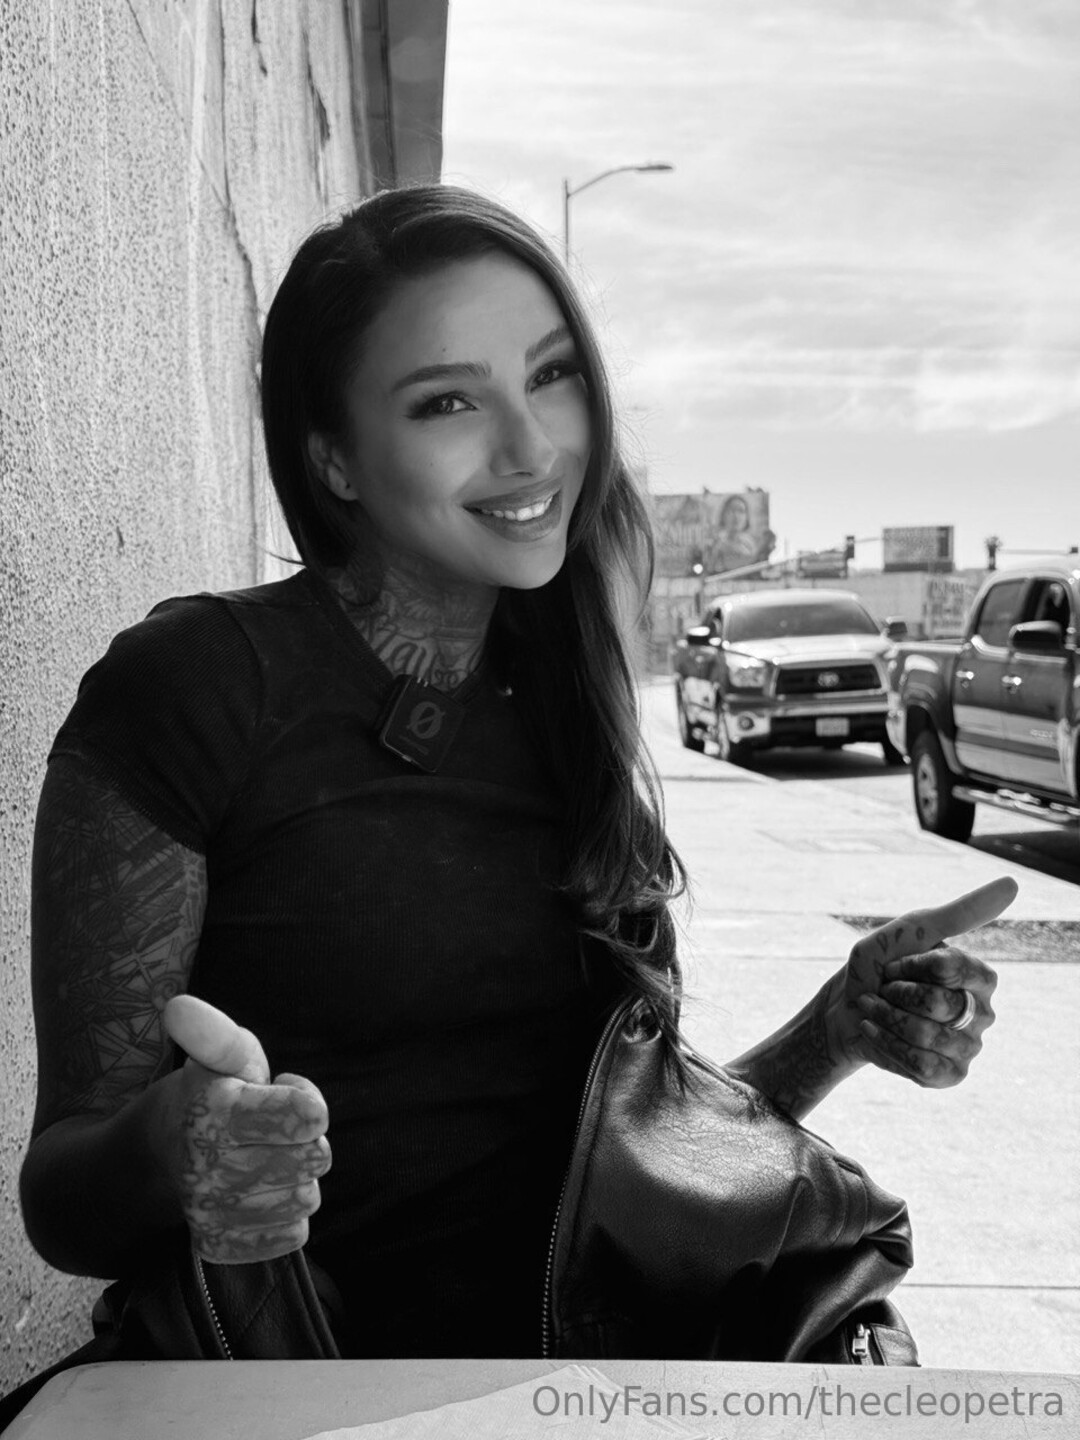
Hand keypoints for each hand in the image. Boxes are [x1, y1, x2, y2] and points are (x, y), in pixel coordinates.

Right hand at [158, 995, 330, 1263]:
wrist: (153, 1156)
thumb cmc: (205, 1094)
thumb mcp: (220, 1056)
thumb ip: (214, 1033)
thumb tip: (176, 1007)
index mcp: (214, 1113)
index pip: (308, 1116)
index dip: (305, 1098)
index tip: (282, 1090)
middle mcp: (207, 1168)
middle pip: (315, 1159)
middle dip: (304, 1139)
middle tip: (273, 1128)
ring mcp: (211, 1212)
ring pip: (305, 1199)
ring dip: (296, 1177)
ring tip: (265, 1158)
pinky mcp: (218, 1245)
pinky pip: (289, 1236)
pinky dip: (285, 1215)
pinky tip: (261, 1194)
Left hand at [839, 876, 1016, 1087]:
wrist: (848, 1009)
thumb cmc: (881, 966)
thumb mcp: (914, 931)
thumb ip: (961, 912)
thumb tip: (1012, 883)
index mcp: (981, 977)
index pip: (950, 969)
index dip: (911, 967)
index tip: (892, 965)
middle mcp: (983, 1013)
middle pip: (939, 1006)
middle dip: (895, 995)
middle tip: (884, 990)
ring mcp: (969, 1047)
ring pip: (927, 1036)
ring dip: (887, 1019)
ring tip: (874, 1009)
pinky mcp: (951, 1075)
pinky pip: (922, 1065)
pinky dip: (887, 1045)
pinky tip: (875, 1031)